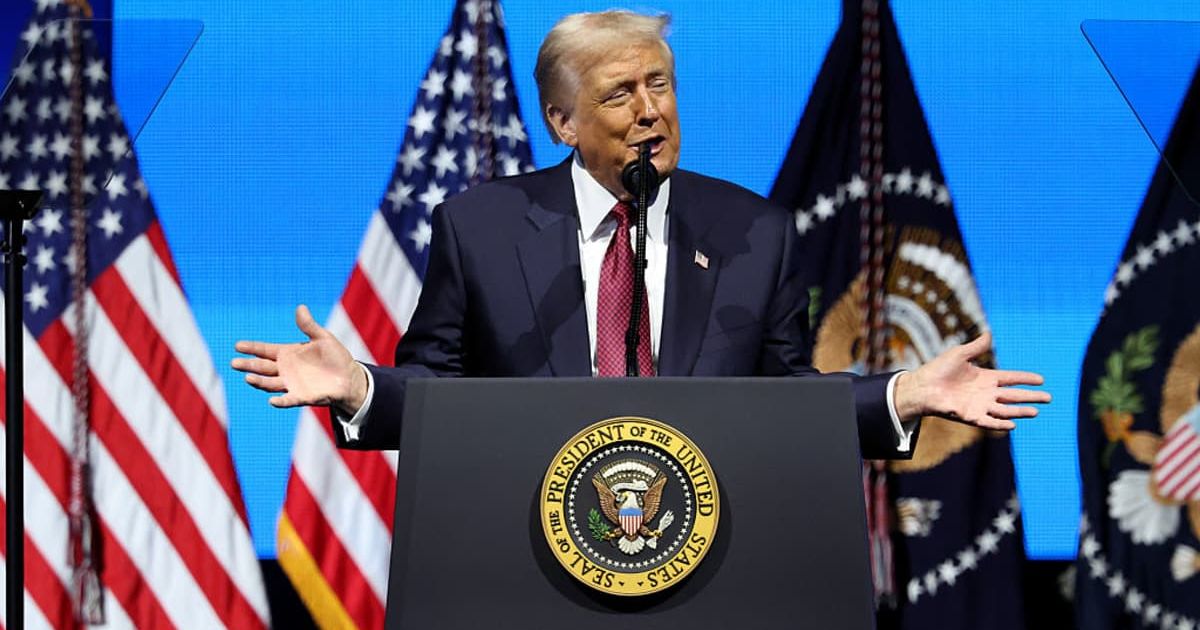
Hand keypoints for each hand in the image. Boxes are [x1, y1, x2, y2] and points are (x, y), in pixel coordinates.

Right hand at [231, 305, 368, 414]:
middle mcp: (285, 370)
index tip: (237, 345)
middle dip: (249, 365)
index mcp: (288, 353)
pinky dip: (281, 401)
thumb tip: (300, 307)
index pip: (265, 350)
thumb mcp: (323, 338)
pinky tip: (272, 401)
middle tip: (234, 363)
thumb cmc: (335, 357)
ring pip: (270, 383)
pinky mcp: (302, 397)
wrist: (350, 377)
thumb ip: (309, 326)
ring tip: (248, 378)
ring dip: (259, 382)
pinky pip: (289, 400)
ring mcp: (292, 384)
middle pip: (262, 367)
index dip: (252, 348)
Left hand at [893, 331, 1049, 430]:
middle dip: (1030, 397)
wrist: (922, 386)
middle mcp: (985, 393)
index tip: (1041, 379)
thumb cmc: (938, 369)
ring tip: (1036, 411)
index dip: (1026, 379)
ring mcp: (979, 405)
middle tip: (1049, 398)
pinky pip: (988, 422)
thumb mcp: (960, 354)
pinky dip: (1000, 423)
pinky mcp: (970, 416)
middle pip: (1013, 396)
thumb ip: (976, 346)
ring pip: (1005, 410)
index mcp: (985, 378)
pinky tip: (1013, 424)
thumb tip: (989, 332)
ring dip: (1020, 411)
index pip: (1011, 379)